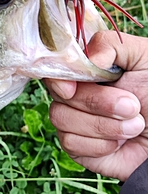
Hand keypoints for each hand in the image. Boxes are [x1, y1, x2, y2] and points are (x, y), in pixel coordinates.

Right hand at [45, 31, 147, 180]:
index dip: (58, 79)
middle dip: (98, 103)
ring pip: (61, 119)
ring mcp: (73, 121)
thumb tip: (85, 59)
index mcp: (85, 71)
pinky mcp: (77, 147)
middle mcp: (74, 94)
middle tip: (132, 105)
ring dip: (103, 126)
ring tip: (133, 125)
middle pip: (60, 97)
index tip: (71, 89)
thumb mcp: (141, 56)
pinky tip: (119, 142)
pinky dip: (99, 144)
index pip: (54, 69)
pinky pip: (71, 143)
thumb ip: (110, 45)